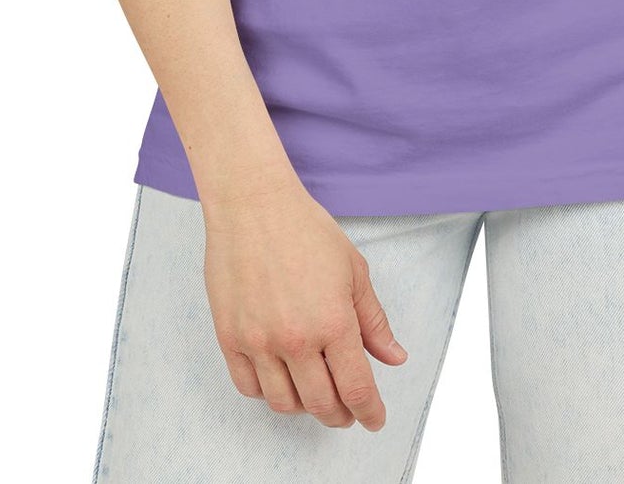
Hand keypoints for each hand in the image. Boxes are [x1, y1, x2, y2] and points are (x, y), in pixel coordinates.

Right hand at [200, 182, 407, 431]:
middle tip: (348, 412)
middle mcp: (296, 339)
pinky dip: (268, 392)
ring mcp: (259, 341)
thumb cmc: (305, 229)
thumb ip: (374, 321)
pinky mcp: (230, 337)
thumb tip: (394, 357)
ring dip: (304, 407)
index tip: (375, 419)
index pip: (357, 389)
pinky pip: (249, 387)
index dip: (370, 412)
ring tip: (315, 392)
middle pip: (321, 404)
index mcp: (333, 322)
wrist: (253, 204)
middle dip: (341, 416)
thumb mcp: (353, 271)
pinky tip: (281, 377)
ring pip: (284, 403)